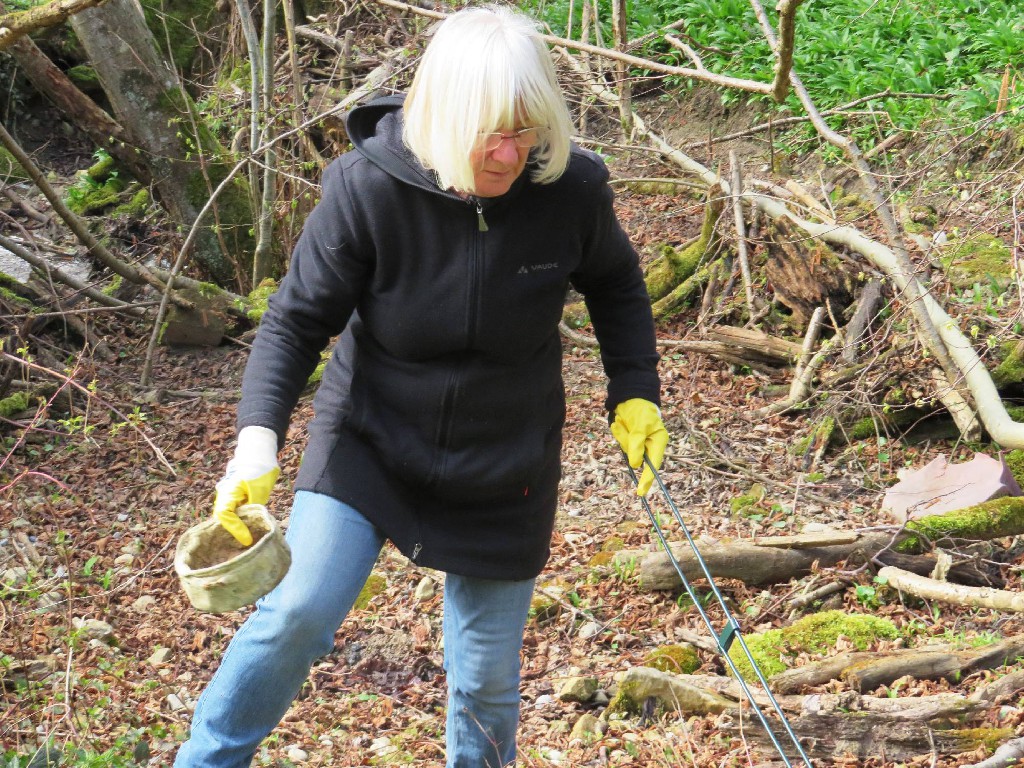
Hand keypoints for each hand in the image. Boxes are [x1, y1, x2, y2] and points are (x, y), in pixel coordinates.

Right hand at [213, 426, 279, 545]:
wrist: (258, 452)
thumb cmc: (259, 470)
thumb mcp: (260, 490)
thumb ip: (253, 507)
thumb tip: (251, 523)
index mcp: (228, 493)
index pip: (225, 516)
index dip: (235, 529)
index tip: (246, 540)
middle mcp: (224, 495)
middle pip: (223, 518)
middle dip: (231, 532)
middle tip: (243, 546)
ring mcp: (228, 495)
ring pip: (228, 516)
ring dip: (235, 527)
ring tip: (244, 542)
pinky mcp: (235, 496)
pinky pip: (233, 512)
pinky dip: (239, 521)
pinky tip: (247, 530)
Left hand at [610, 398, 667, 495]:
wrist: (629, 395)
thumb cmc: (640, 410)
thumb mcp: (639, 427)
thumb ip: (637, 445)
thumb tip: (635, 465)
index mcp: (658, 442)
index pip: (653, 465)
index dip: (647, 479)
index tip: (640, 492)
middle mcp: (649, 444)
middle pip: (634, 456)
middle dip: (627, 442)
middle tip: (625, 426)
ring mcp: (638, 442)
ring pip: (625, 449)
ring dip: (621, 435)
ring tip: (622, 422)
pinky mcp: (628, 439)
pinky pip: (619, 441)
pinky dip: (618, 432)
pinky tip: (619, 422)